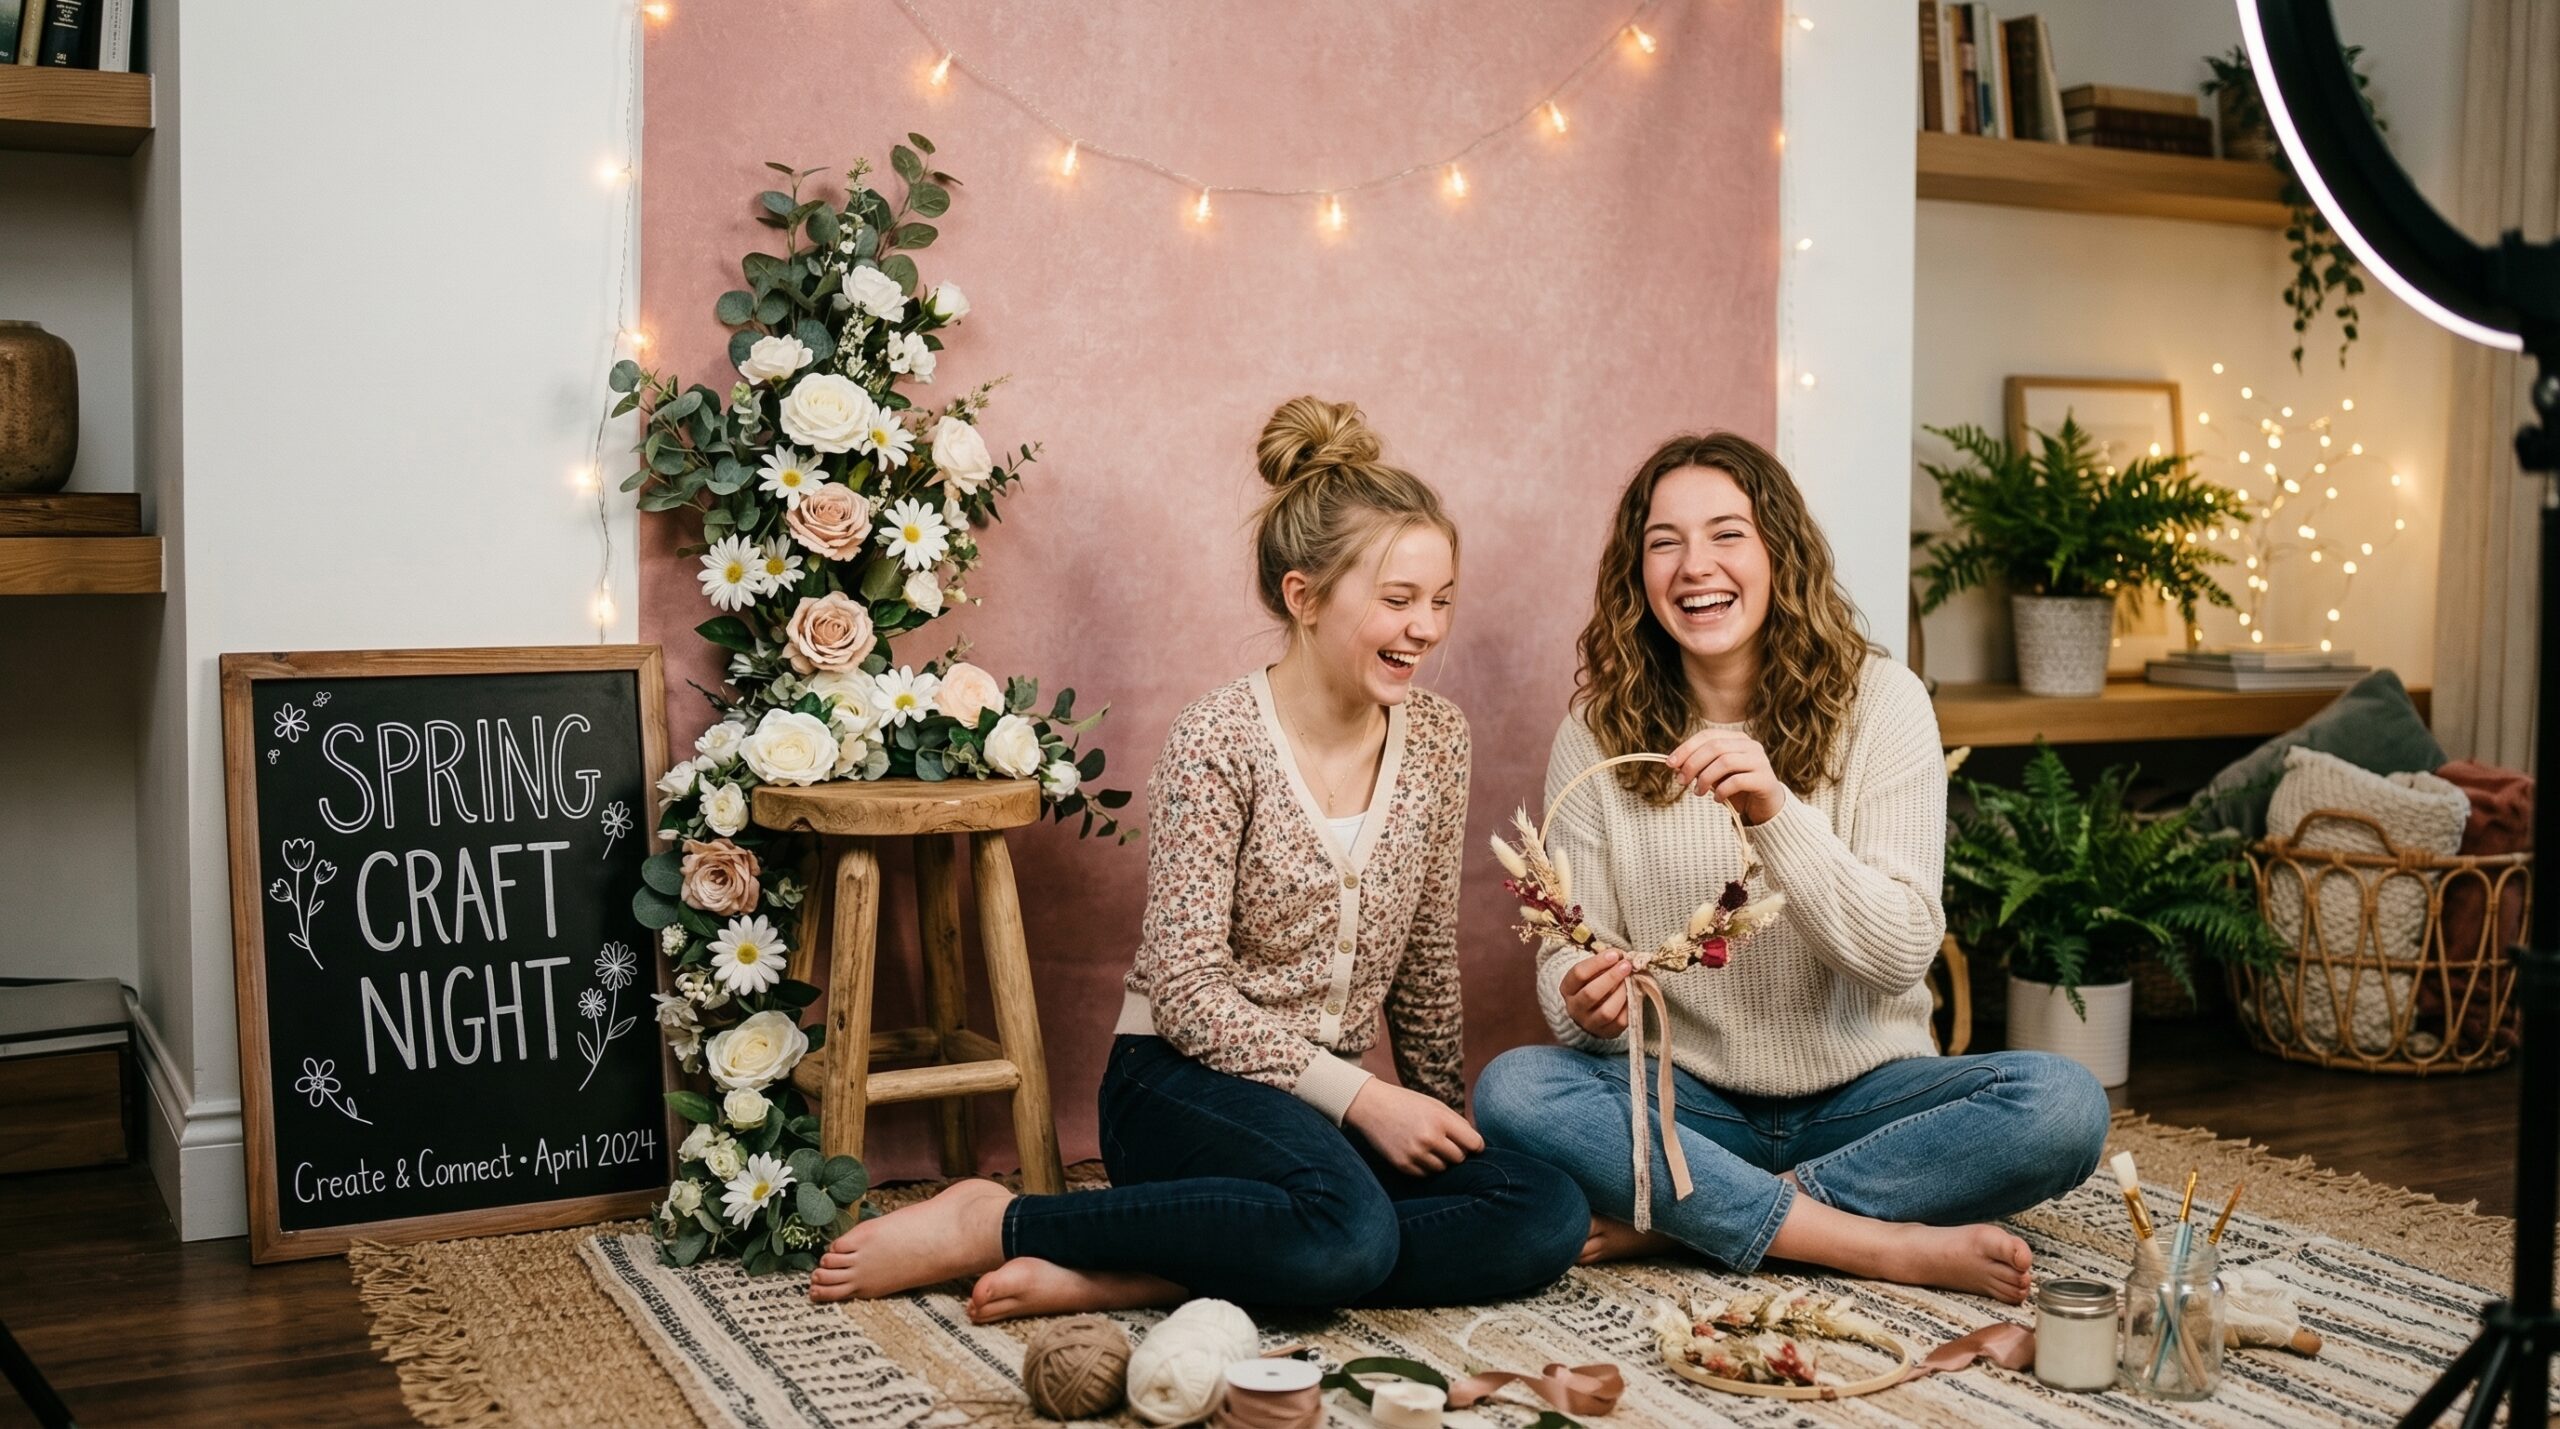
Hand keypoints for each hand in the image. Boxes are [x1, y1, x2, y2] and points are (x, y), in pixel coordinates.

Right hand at [1344, 1079, 1483, 1175]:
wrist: (1371, 1106)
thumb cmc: (1407, 1104)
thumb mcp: (1435, 1106)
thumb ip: (1457, 1124)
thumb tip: (1477, 1146)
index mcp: (1441, 1119)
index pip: (1474, 1143)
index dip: (1475, 1145)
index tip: (1472, 1145)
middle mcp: (1429, 1138)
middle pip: (1459, 1158)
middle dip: (1456, 1152)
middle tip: (1444, 1142)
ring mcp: (1415, 1153)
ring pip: (1443, 1168)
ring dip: (1440, 1160)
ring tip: (1427, 1145)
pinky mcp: (1403, 1165)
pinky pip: (1426, 1174)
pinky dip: (1425, 1166)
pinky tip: (1416, 1151)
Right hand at [1559, 947, 1633, 1038]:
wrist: (1589, 1013)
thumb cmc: (1593, 984)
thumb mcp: (1591, 972)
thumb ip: (1604, 963)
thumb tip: (1623, 956)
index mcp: (1567, 989)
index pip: (1579, 974)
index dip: (1598, 963)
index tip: (1615, 954)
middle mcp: (1575, 1008)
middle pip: (1591, 993)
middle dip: (1611, 977)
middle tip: (1626, 966)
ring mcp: (1589, 1023)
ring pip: (1606, 1011)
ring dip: (1622, 993)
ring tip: (1631, 981)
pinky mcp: (1606, 1032)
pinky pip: (1620, 1021)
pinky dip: (1629, 1006)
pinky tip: (1634, 994)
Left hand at [1665, 729, 1785, 825]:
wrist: (1766, 806)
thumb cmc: (1737, 788)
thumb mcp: (1716, 774)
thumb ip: (1700, 766)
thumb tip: (1676, 765)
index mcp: (1737, 739)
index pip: (1708, 735)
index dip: (1686, 748)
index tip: (1670, 764)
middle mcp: (1750, 745)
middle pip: (1715, 747)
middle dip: (1693, 764)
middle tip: (1681, 781)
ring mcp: (1760, 761)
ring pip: (1726, 761)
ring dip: (1705, 778)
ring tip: (1698, 792)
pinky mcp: (1765, 780)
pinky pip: (1737, 781)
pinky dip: (1722, 791)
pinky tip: (1717, 799)